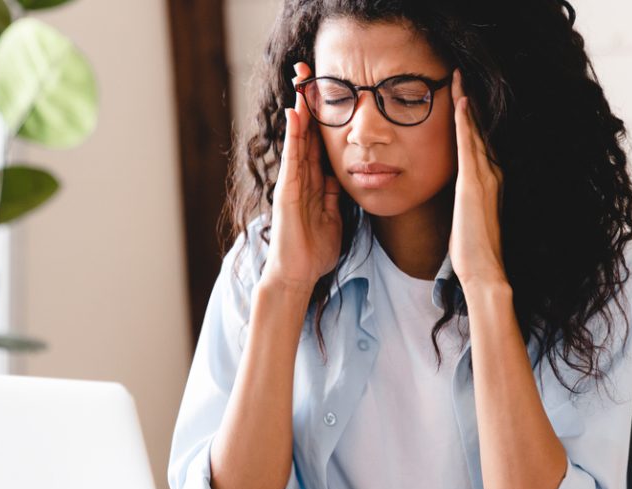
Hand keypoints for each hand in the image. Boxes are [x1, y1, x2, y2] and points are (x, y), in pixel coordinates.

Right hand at [260, 61, 342, 292]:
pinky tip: (295, 116)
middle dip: (307, 103)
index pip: (318, 141)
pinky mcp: (286, 191)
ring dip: (299, 110)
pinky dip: (293, 136)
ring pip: (297, 139)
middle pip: (305, 132)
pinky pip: (291, 159)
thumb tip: (344, 176)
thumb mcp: (333, 216)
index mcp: (313, 182)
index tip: (327, 91)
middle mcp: (300, 177)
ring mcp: (291, 182)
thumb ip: (335, 195)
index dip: (322, 116)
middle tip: (308, 71)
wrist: (298, 273)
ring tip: (301, 82)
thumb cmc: (314, 248)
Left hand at [449, 68, 506, 287]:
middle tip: (461, 75)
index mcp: (490, 182)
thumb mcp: (468, 217)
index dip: (473, 118)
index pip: (481, 142)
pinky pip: (469, 146)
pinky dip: (466, 123)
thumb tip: (458, 195)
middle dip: (471, 102)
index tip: (464, 96)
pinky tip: (461, 103)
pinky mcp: (473, 185)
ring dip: (467, 103)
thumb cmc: (473, 251)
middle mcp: (492, 175)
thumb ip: (467, 201)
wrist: (483, 271)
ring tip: (459, 78)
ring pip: (476, 131)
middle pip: (480, 130)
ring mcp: (484, 178)